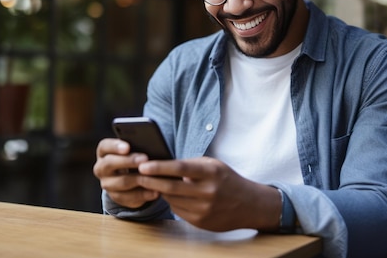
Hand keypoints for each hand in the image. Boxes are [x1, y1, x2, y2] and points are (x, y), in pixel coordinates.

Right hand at [92, 138, 160, 208]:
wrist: (130, 175)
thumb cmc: (132, 155)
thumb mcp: (132, 149)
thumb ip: (136, 145)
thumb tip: (148, 143)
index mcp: (103, 152)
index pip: (104, 146)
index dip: (115, 146)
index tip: (127, 147)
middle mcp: (101, 168)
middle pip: (110, 164)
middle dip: (128, 161)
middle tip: (145, 158)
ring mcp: (107, 184)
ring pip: (121, 182)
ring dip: (138, 179)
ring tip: (153, 176)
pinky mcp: (116, 197)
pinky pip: (128, 197)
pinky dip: (143, 194)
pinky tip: (155, 191)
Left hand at [136, 157, 281, 231]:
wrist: (250, 205)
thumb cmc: (227, 179)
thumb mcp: (213, 165)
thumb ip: (190, 165)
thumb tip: (162, 165)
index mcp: (210, 172)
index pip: (179, 168)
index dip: (159, 167)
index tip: (142, 165)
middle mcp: (207, 191)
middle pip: (171, 186)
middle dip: (150, 181)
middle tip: (136, 175)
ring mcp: (204, 209)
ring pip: (171, 199)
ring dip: (158, 191)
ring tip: (149, 182)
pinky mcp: (201, 222)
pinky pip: (177, 210)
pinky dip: (170, 201)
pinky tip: (168, 194)